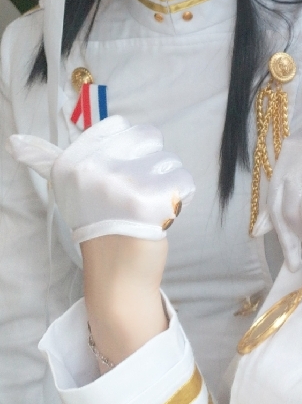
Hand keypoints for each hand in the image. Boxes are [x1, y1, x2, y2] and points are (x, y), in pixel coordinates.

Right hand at [9, 115, 194, 242]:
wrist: (117, 278)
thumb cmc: (101, 226)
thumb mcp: (71, 189)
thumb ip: (46, 160)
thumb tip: (14, 139)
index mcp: (72, 162)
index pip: (120, 125)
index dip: (128, 150)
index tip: (116, 175)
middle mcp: (91, 170)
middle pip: (148, 138)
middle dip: (149, 165)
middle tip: (131, 195)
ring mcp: (120, 185)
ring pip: (168, 159)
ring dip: (165, 183)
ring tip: (144, 208)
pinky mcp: (149, 202)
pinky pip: (183, 182)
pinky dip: (179, 200)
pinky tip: (159, 218)